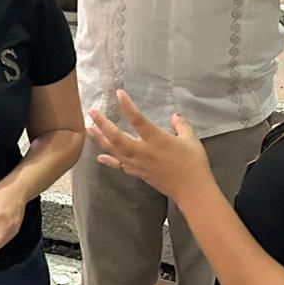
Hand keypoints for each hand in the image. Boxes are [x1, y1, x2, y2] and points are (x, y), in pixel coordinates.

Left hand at [88, 90, 214, 202]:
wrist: (191, 190)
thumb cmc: (194, 164)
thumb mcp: (191, 140)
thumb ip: (182, 126)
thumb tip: (176, 116)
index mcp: (157, 140)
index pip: (138, 120)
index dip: (127, 106)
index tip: (119, 94)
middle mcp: (143, 151)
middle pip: (117, 137)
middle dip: (103, 124)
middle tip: (92, 112)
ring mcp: (138, 164)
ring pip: (114, 150)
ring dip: (100, 139)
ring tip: (89, 128)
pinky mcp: (139, 173)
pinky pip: (120, 165)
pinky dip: (109, 161)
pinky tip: (99, 157)